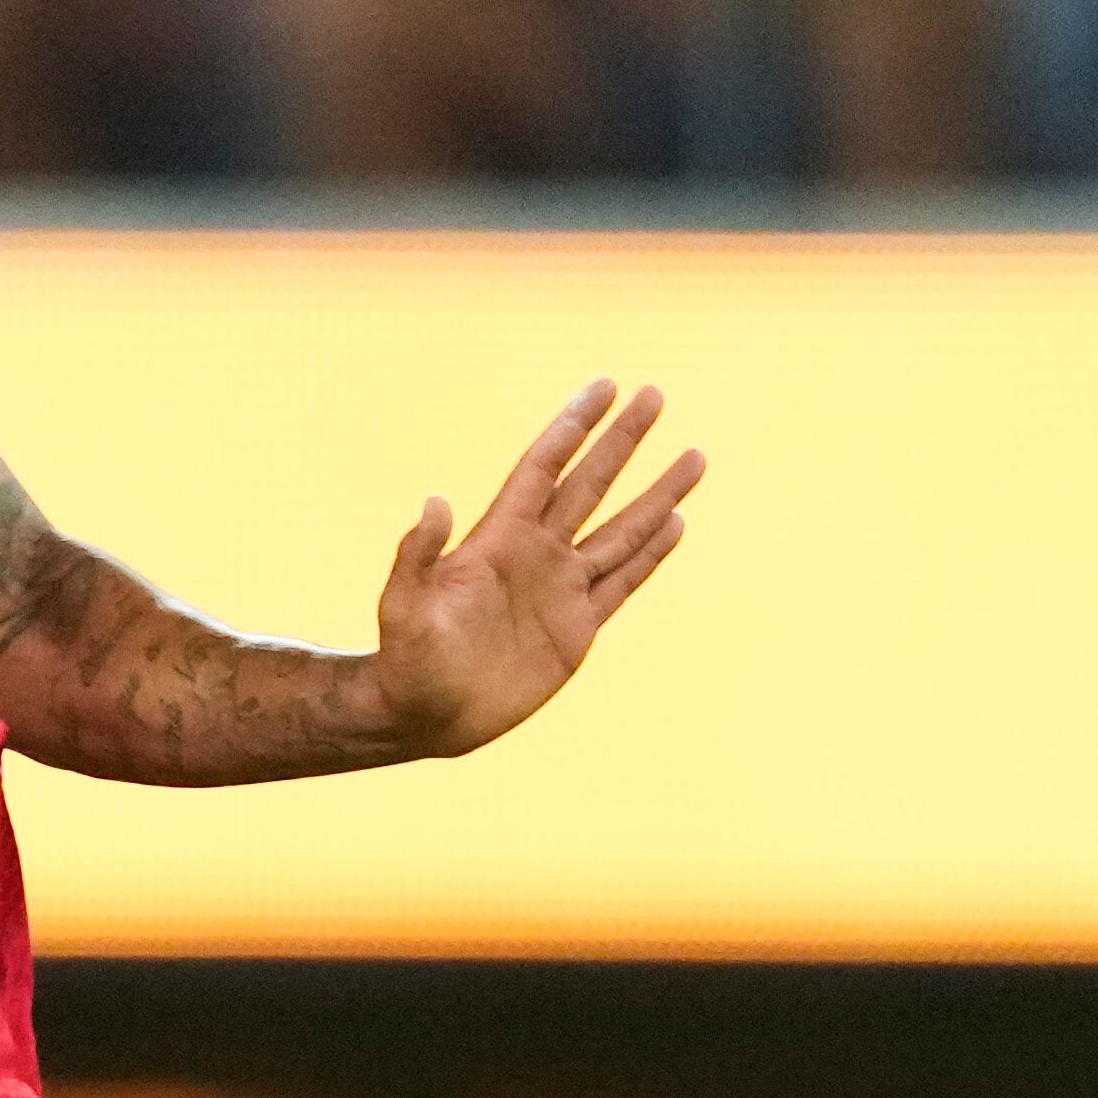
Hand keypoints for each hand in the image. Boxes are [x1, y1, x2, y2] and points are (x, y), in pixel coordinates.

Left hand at [370, 379, 702, 756]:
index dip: (572, 426)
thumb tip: (435, 498)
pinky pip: (622, 582)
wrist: (426, 712)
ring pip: (620, 529)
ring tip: (693, 455)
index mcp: (497, 537)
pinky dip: (650, 554)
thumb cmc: (406, 657)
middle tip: (654, 393)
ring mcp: (559, 588)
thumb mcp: (404, 604)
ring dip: (657, 494)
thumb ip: (418, 555)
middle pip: (589, 483)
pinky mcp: (577, 628)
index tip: (604, 386)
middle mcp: (535, 553)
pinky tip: (676, 523)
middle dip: (622, 440)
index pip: (544, 467)